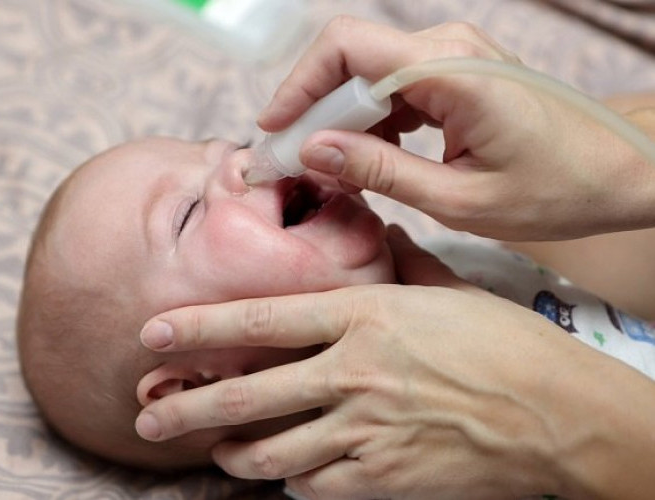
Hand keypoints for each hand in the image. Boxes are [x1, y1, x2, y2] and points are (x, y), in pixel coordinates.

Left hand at [134, 229, 654, 498]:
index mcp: (365, 316)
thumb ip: (401, 265)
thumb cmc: (504, 345)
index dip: (202, 326)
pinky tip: (284, 474)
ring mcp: (365, 428)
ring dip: (231, 452)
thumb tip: (380, 237)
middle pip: (249, 393)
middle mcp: (353, 371)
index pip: (264, 317)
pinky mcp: (382, 476)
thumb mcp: (448, 291)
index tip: (155, 329)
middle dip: (188, 405)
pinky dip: (291, 481)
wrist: (555, 414)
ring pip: (270, 450)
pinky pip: (312, 486)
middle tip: (149, 412)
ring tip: (211, 450)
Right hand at [258, 17, 654, 239]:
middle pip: (348, 57)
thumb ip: (381, 173)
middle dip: (310, 108)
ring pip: (364, 73)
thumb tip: (313, 151)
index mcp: (452, 72)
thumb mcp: (460, 200)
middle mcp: (447, 49)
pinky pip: (389, 86)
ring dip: (336, 117)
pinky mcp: (452, 73)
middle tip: (290, 160)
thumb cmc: (555, 189)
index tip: (274, 130)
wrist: (614, 170)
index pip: (347, 50)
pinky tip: (364, 158)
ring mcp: (450, 57)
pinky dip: (366, 121)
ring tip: (323, 168)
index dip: (298, 86)